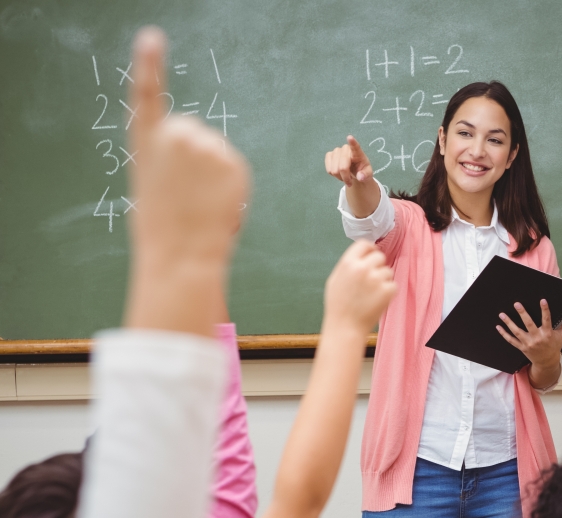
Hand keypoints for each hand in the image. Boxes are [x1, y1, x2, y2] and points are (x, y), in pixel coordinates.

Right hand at [124, 27, 249, 333]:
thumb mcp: (153, 184)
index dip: (150, 64)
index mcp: (146, 140)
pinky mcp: (233, 162)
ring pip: (216, 150)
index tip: (151, 37)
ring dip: (214, 172)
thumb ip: (170, 161)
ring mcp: (207, 146)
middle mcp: (176, 135)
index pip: (147, 93)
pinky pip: (234, 167)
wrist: (181, 253)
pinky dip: (231, 183)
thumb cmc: (163, 228)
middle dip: (194, 156)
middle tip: (187, 193)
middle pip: (193, 131)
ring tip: (200, 203)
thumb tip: (196, 159)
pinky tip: (217, 202)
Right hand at [323, 240, 396, 335]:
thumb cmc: (338, 305)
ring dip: (383, 280)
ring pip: (388, 271)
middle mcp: (362, 268)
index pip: (364, 244)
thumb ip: (349, 265)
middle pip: (379, 256)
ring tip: (372, 294)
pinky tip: (377, 300)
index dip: (369, 249)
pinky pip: (393, 285)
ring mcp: (376, 279)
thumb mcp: (335, 279)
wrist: (345, 327)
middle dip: (378, 266)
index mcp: (348, 263)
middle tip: (372, 280)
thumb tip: (362, 254)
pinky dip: (388, 292)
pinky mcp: (387, 290)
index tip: (371, 255)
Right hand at [325, 136, 373, 186]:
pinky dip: (333, 175)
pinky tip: (339, 173)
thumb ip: (365, 176)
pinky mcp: (329, 155)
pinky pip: (329, 169)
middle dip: (345, 177)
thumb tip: (360, 177)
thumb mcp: (368, 175)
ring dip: (339, 177)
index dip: (352, 143)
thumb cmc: (362, 170)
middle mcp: (346, 149)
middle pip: (342, 167)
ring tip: (345, 176)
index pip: (355, 147)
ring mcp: (336, 151)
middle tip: (350, 182)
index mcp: (358, 153)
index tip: (350, 137)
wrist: (355, 171)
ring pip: (334, 170)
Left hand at [497, 300, 561, 369]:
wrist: (547, 362)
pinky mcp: (522, 347)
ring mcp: (528, 343)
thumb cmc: (555, 346)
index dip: (545, 310)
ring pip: (517, 332)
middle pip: (529, 324)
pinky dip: (504, 334)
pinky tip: (498, 326)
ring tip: (502, 314)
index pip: (547, 320)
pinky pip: (511, 340)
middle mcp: (537, 338)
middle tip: (517, 304)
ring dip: (509, 323)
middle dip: (523, 314)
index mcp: (548, 334)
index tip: (543, 300)